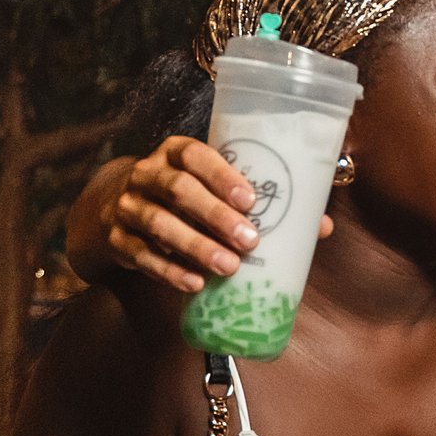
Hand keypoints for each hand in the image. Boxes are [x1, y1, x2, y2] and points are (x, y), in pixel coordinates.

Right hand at [100, 136, 287, 294]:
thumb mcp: (210, 186)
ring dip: (196, 246)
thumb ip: (257, 201)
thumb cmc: (183, 196)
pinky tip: (195, 283)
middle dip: (215, 216)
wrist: (115, 207)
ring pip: (159, 224)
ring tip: (228, 267)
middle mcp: (147, 174)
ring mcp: (128, 206)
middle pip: (178, 190)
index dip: (221, 175)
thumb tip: (321, 226)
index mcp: (175, 152)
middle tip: (249, 240)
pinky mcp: (117, 240)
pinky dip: (169, 271)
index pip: (195, 154)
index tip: (250, 199)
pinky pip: (142, 256)